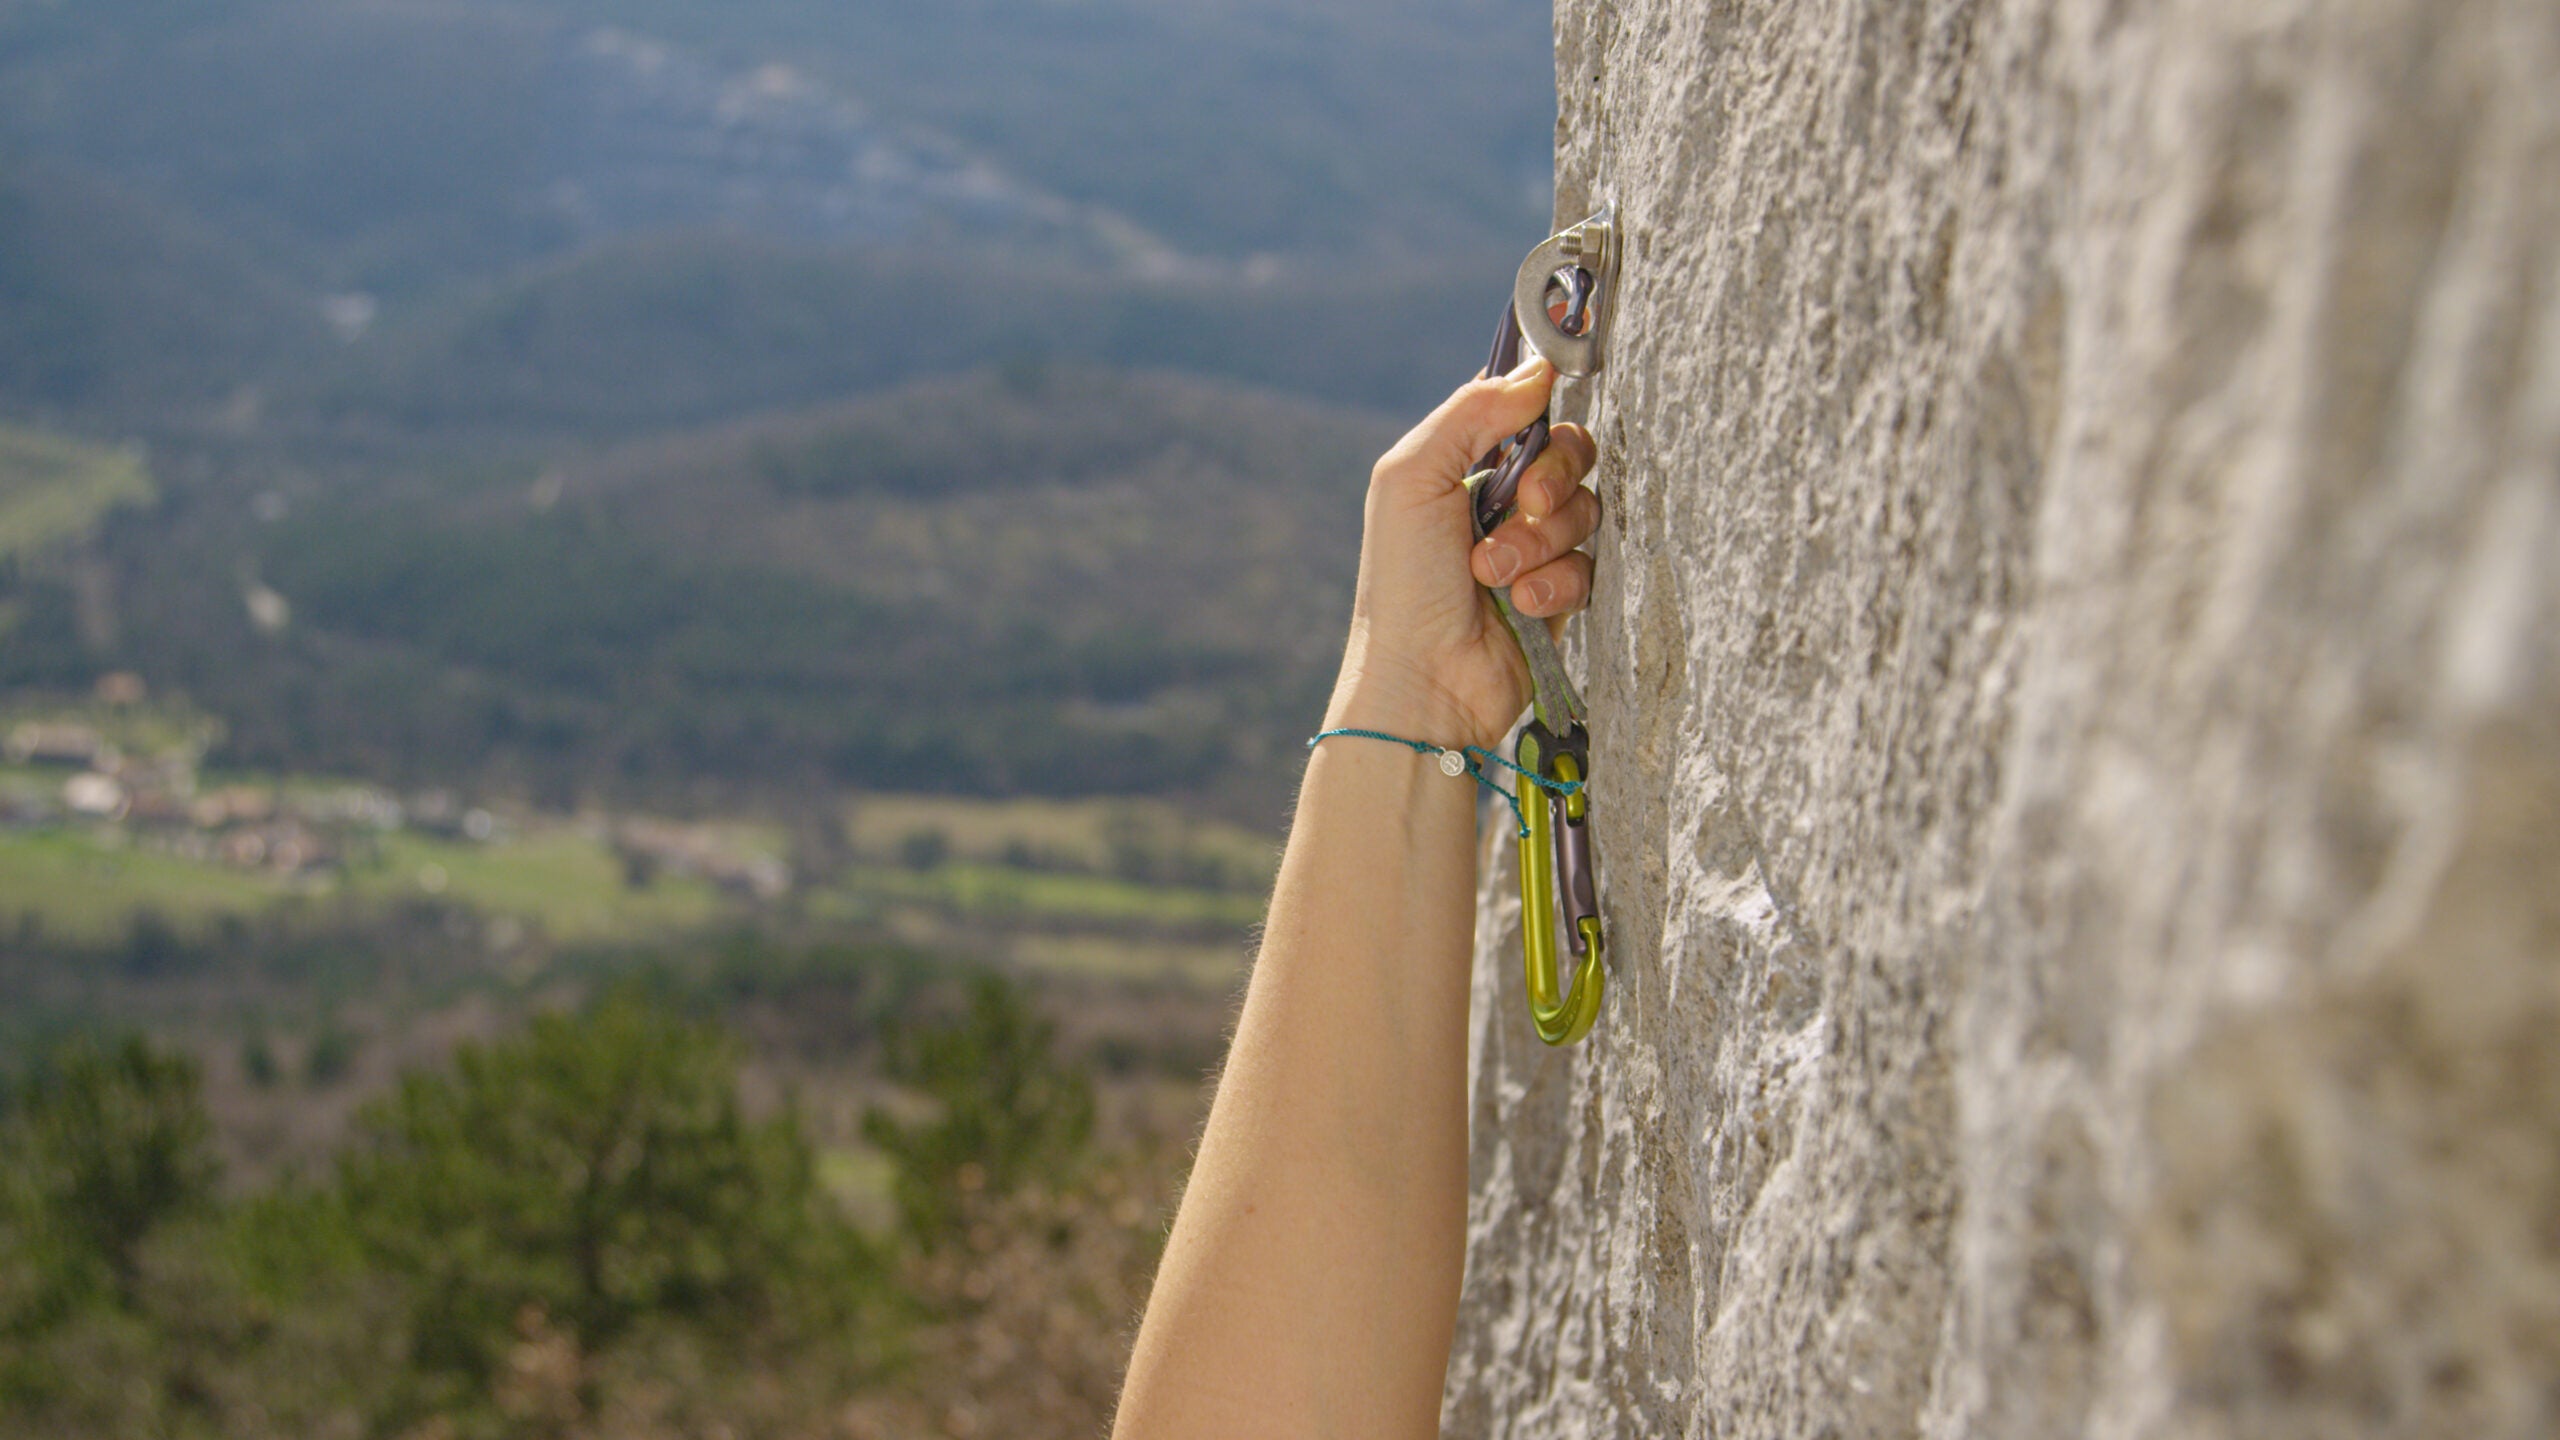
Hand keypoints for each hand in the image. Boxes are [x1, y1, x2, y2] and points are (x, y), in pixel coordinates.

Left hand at [1326, 356, 1602, 751]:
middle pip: (1569, 454)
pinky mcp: (1559, 595)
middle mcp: (1499, 502)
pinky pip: (1589, 565)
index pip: (1523, 412)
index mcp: (1460, 466)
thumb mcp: (1413, 478)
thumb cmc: (1403, 582)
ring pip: (1584, 510)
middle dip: (1553, 476)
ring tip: (1496, 574)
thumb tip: (1539, 367)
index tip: (1544, 415)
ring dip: (1543, 540)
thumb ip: (1472, 412)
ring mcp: (1532, 549)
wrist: (1423, 681)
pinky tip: (1522, 605)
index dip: (1540, 411)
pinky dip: (1556, 582)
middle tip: (1526, 504)